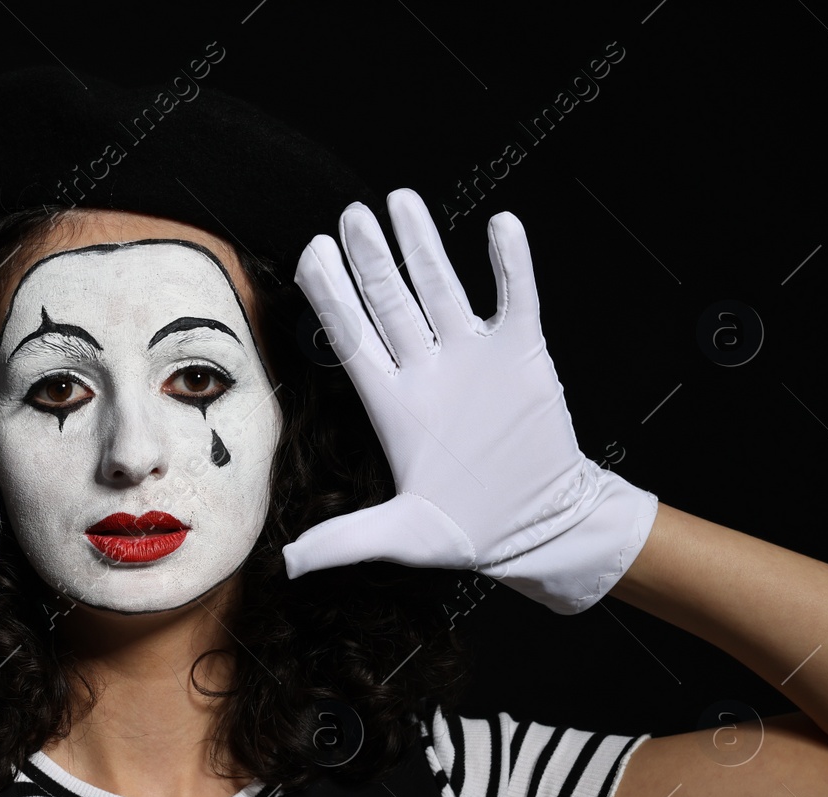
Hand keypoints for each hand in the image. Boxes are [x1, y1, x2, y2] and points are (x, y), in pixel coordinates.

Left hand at [284, 189, 656, 613]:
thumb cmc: (469, 528)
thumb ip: (348, 540)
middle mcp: (427, 369)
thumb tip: (289, 564)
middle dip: (370, 258)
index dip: (331, 296)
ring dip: (424, 245)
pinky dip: (511, 263)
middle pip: (391, 301)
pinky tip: (499, 226)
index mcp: (392, 404)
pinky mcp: (523, 354)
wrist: (538, 524)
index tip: (309, 253)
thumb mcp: (405, 535)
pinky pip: (515, 298)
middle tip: (350, 215)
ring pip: (443, 287)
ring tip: (402, 200)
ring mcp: (474, 356)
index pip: (351, 338)